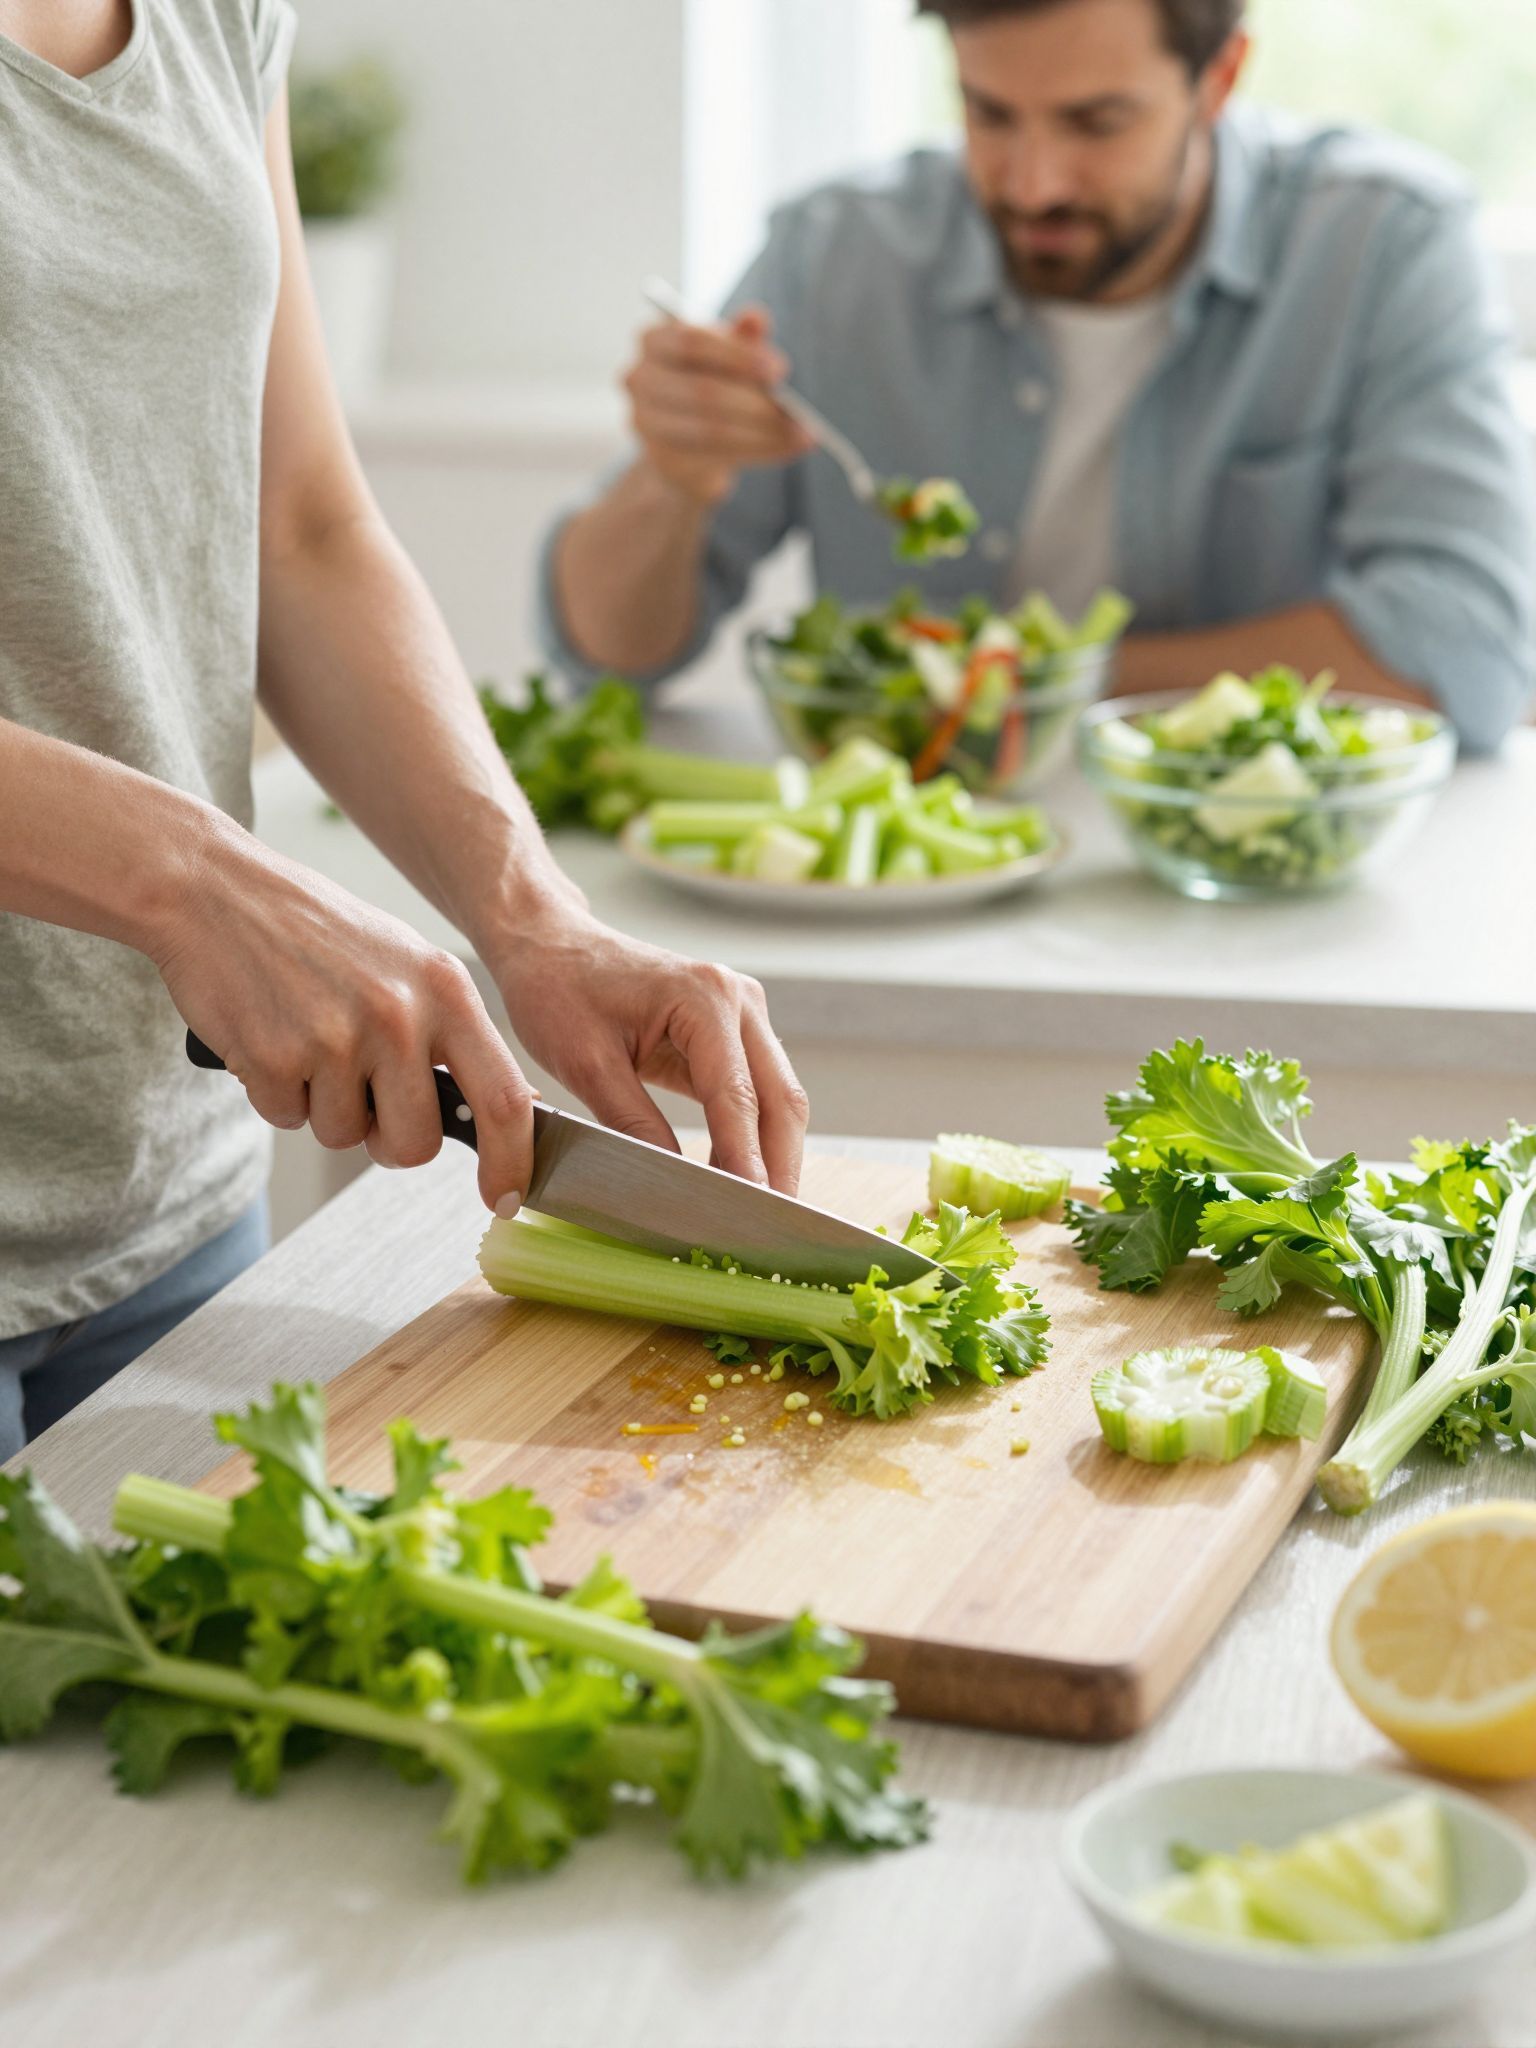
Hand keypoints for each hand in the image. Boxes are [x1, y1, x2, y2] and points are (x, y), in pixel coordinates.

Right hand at [151, 832, 535, 1212]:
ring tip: (308, 1040)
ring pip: (344, 1136)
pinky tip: (272, 1036)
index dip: (510, 1162)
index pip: (503, 1098)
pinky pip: (287, 1119)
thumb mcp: (409, 964)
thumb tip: (514, 1103)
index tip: (504, 1198)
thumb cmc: (317, 932)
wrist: (216, 892)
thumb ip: (453, 1032)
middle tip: (363, 1100)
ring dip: (323, 1107)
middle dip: (388, 1142)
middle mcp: (398, 1016)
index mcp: (446, 990)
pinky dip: (276, 1093)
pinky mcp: (273, 1058)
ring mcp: (335, 1039)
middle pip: (415, 1143)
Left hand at [489, 910, 808, 1193]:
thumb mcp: (585, 1063)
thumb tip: (672, 1184)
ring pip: (777, 1097)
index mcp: (704, 998)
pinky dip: (753, 1135)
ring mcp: (742, 1012)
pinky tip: (738, 1175)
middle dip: (778, 1167)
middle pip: (781, 1099)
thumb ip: (633, 1124)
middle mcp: (737, 999)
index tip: (751, 1213)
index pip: (737, 1098)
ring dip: (772, 1154)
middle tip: (770, 1231)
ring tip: (757, 1213)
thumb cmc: (558, 988)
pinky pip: (756, 1090)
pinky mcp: (733, 1029)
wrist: (551, 943)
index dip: (746, 1161)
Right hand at [623, 304, 814, 506]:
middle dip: (754, 402)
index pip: (692, 342)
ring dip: (761, 434)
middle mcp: (639, 378)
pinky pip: (714, 458)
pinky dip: (758, 452)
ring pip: (710, 430)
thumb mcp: (729, 357)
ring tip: (799, 435)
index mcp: (654, 339)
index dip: (738, 356)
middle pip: (701, 391)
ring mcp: (644, 422)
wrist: (685, 445)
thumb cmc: (709, 385)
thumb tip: (757, 318)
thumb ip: (742, 338)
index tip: (779, 370)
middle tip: (794, 410)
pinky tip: (786, 449)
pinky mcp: (661, 459)